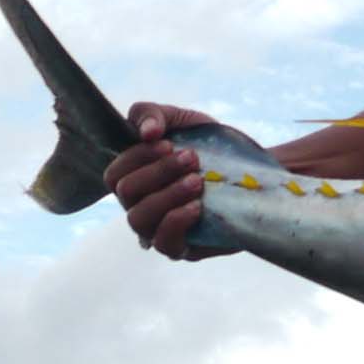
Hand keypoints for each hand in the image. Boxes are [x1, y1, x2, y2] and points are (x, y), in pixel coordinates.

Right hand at [109, 103, 231, 261]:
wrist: (250, 171)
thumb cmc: (207, 145)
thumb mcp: (179, 120)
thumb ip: (152, 114)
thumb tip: (147, 132)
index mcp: (134, 179)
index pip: (114, 175)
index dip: (136, 157)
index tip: (168, 144)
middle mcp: (141, 206)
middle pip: (125, 194)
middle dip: (158, 172)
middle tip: (192, 158)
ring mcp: (159, 230)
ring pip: (139, 220)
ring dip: (167, 195)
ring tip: (197, 181)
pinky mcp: (183, 249)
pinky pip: (165, 244)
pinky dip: (177, 221)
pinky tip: (198, 206)